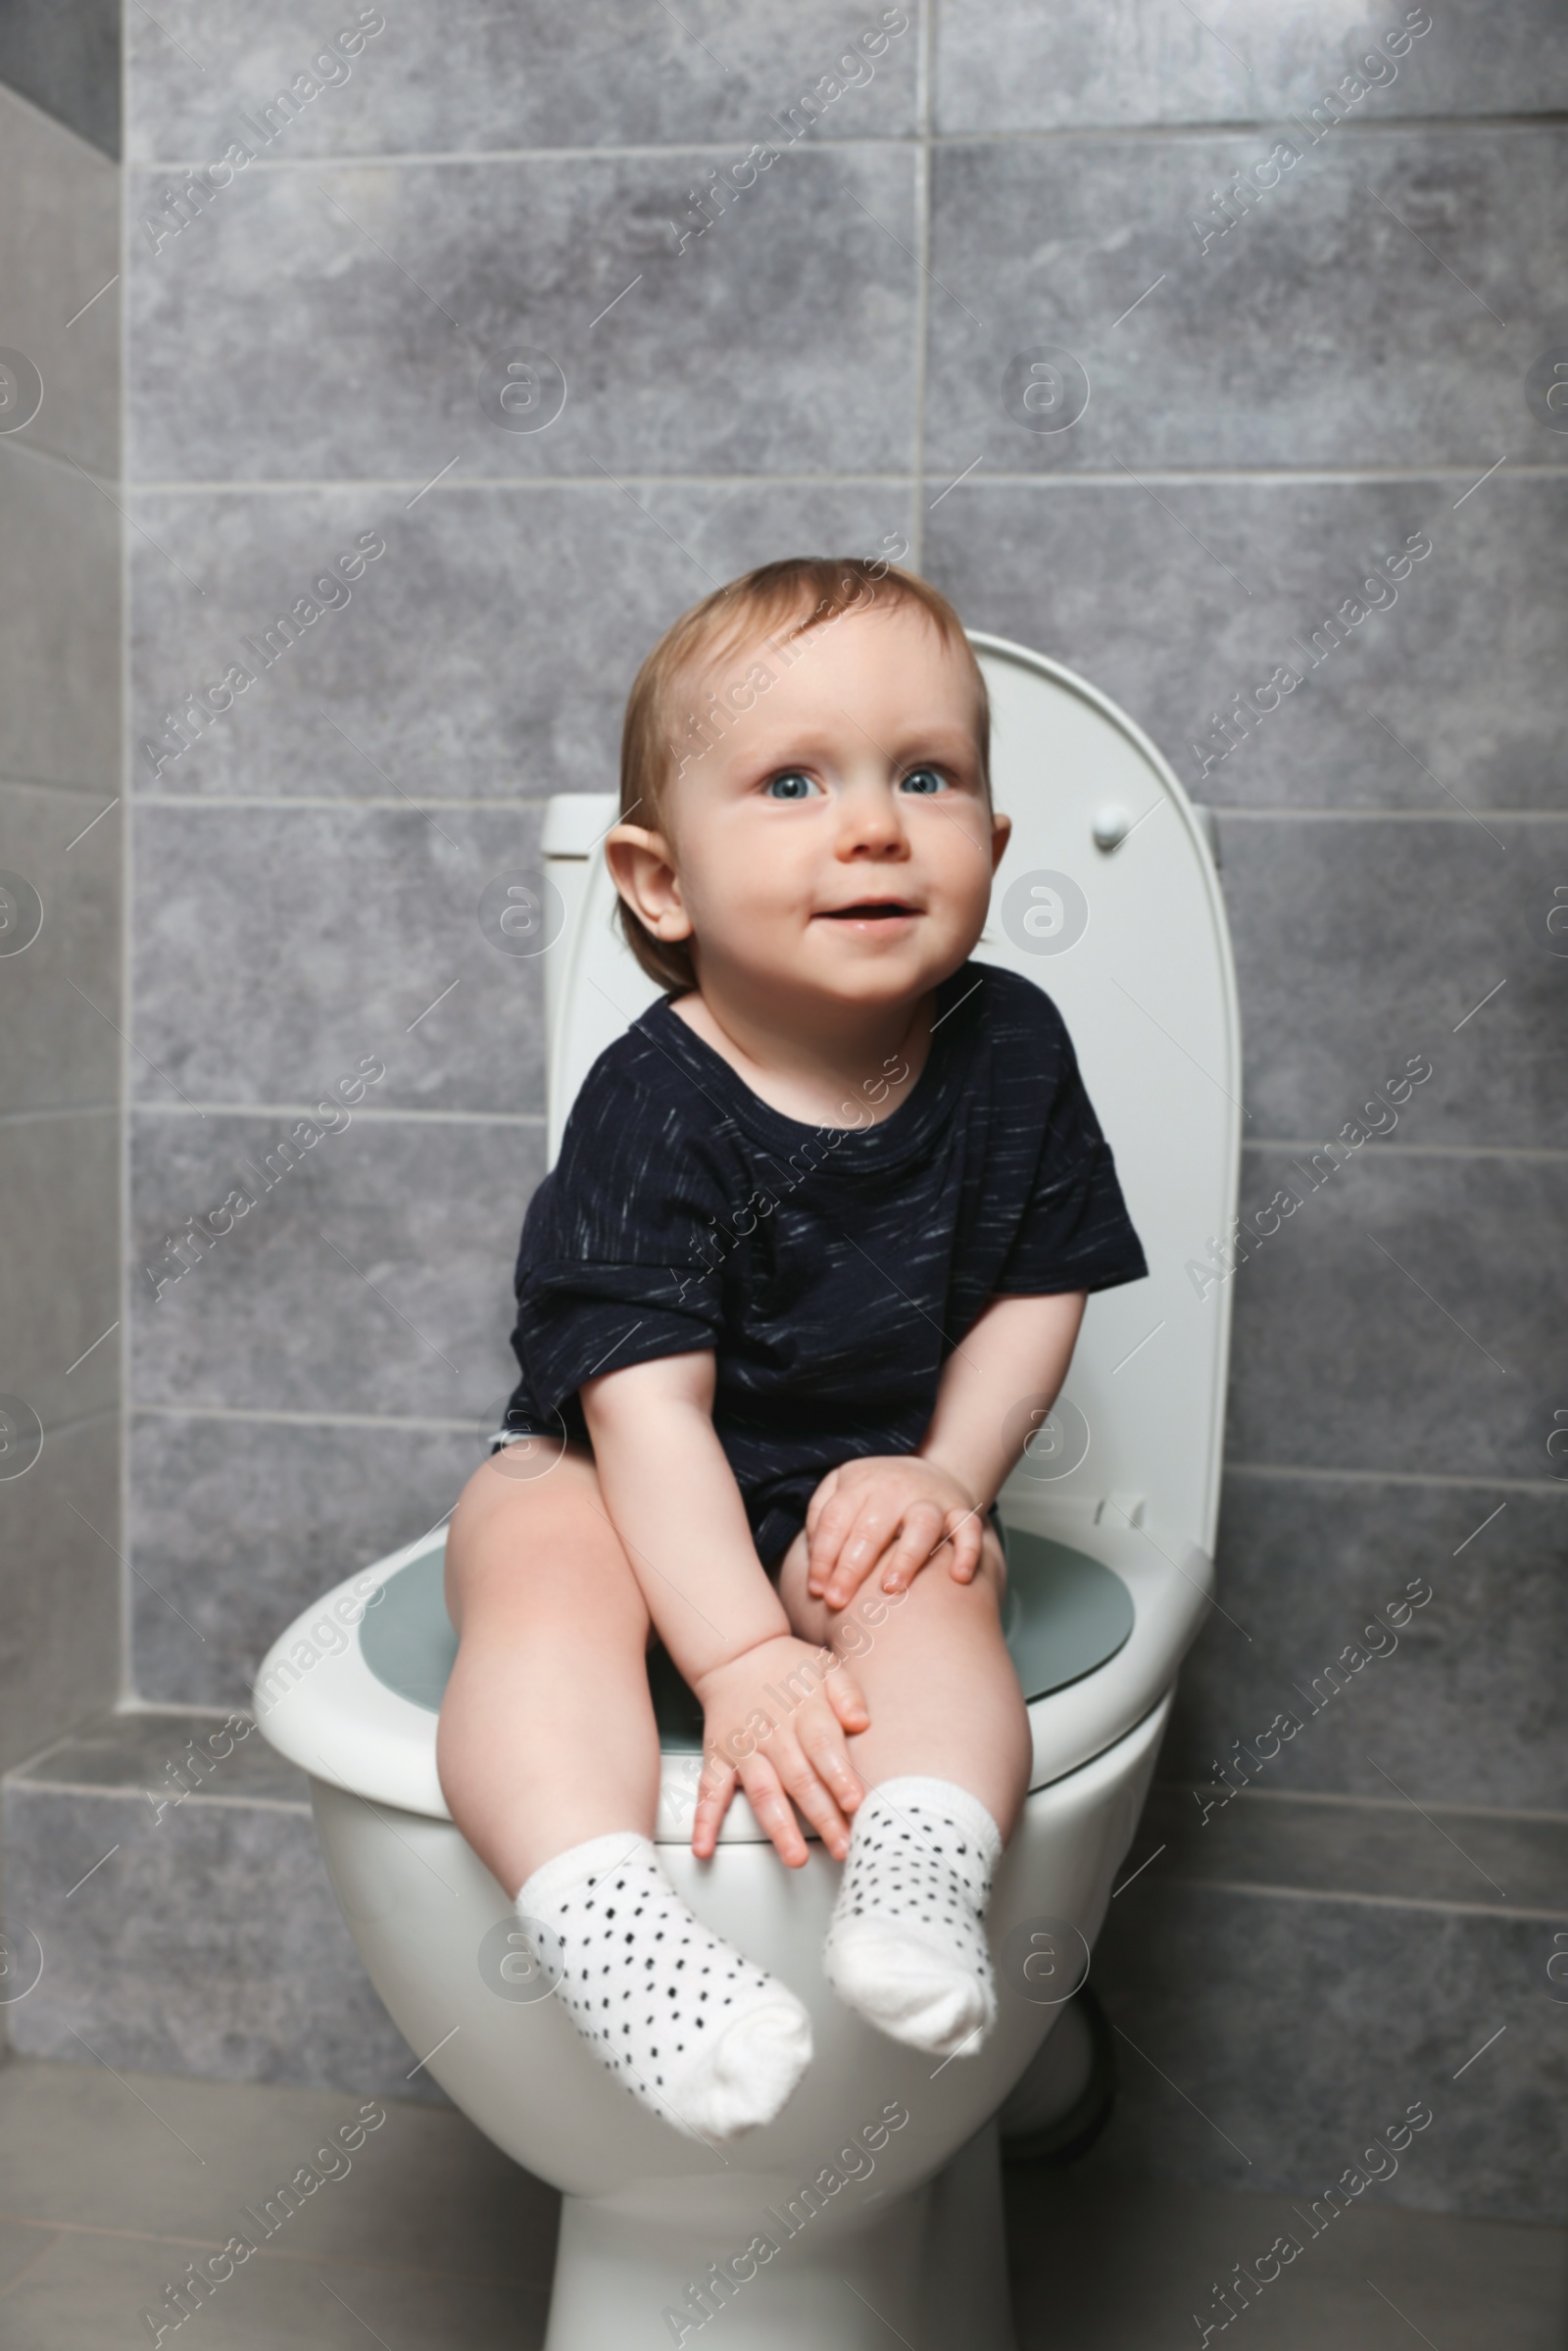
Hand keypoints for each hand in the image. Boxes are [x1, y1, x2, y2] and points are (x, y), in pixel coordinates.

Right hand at [691, 1635, 869, 1865]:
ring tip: (795, 1857)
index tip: (854, 1803)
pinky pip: (709, 1791)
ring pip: (762, 1791)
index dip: (839, 1776)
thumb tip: (860, 1720)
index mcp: (805, 1712)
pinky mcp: (719, 1759)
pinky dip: (704, 1821)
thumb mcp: (826, 1667)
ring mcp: (744, 1749)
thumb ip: (847, 1693)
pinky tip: (705, 1848)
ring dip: (779, 1827)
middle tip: (842, 1846)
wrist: (737, 1656)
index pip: (825, 1747)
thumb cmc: (789, 1669)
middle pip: (799, 1779)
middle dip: (822, 1816)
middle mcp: (773, 1734)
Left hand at [805, 1455, 983, 1609]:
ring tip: (891, 1589)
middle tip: (838, 1601)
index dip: (822, 1556)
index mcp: (861, 1482)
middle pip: (871, 1527)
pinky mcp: (960, 1510)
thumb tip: (815, 1563)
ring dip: (906, 1557)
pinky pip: (969, 1528)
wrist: (928, 1472)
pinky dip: (968, 1550)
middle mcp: (895, 1487)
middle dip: (851, 1567)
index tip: (817, 1590)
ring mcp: (930, 1499)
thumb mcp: (841, 1489)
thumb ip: (821, 1518)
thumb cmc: (874, 1495)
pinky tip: (959, 1577)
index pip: (835, 1519)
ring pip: (921, 1524)